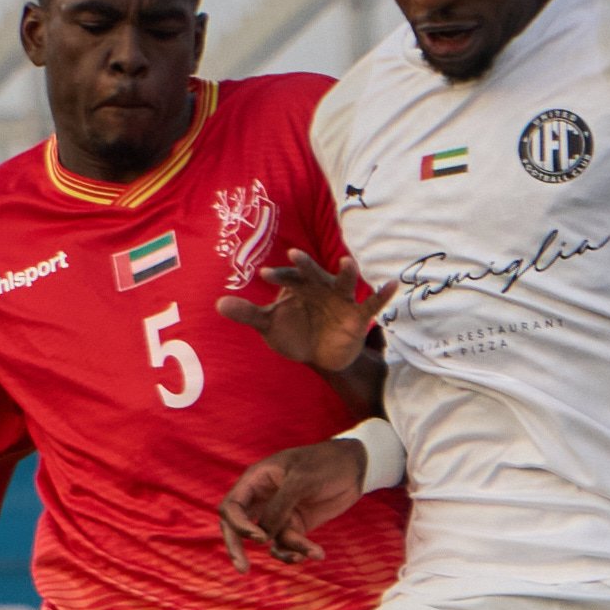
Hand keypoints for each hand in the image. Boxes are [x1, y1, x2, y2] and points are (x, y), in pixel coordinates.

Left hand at [216, 250, 396, 371]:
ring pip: (345, 283)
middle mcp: (322, 289)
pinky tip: (391, 284)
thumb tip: (218, 303)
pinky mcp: (358, 316)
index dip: (277, 276)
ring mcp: (341, 300)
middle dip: (306, 265)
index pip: (288, 278)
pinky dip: (382, 294)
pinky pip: (372, 304)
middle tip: (294, 254)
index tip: (263, 274)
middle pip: (314, 274)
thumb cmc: (295, 332)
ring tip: (347, 262)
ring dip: (346, 273)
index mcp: (300, 287)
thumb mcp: (270, 325)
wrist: (321, 355)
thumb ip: (248, 313)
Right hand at [220, 437, 366, 572]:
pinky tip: (317, 554)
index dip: (238, 525)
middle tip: (243, 569)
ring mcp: (279, 513)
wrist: (355, 467)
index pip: (232, 507)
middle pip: (238, 527)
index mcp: (256, 480)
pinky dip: (300, 551)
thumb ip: (279, 506)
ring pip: (269, 541)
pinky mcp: (296, 525)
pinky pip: (289, 544)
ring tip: (305, 555)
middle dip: (238, 548)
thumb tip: (263, 536)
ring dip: (286, 552)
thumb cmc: (325, 464)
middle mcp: (263, 498)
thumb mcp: (301, 480)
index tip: (259, 538)